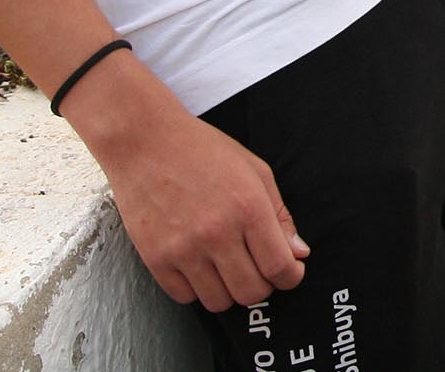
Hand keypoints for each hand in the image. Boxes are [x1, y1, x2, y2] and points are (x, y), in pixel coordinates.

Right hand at [82, 87, 309, 311]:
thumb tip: (299, 254)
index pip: (280, 267)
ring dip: (229, 291)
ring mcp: (184, 249)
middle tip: (258, 269)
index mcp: (249, 208)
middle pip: (252, 293)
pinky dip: (197, 289)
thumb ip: (281, 215)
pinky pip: (185, 297)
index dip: (290, 277)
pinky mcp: (155, 259)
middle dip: (263, 286)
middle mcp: (217, 233)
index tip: (289, 272)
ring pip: (219, 302)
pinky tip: (200, 266)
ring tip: (227, 267)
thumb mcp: (255, 171)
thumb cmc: (203, 151)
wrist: (145, 141)